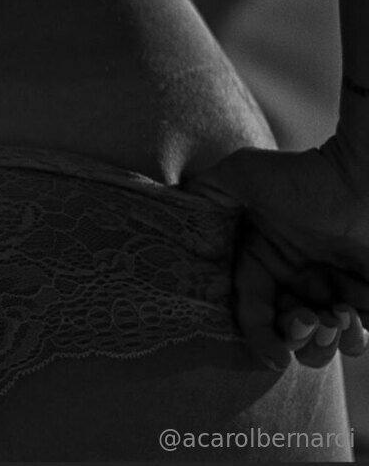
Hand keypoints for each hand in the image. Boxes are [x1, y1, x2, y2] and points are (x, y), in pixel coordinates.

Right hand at [182, 137, 368, 368]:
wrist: (366, 175)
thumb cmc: (306, 175)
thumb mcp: (241, 172)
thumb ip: (205, 189)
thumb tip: (174, 207)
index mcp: (260, 256)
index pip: (249, 308)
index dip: (257, 335)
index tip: (274, 353)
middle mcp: (293, 277)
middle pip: (282, 331)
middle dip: (292, 339)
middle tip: (307, 324)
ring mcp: (331, 288)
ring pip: (318, 343)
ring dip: (321, 347)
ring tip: (333, 322)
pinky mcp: (367, 297)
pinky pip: (355, 337)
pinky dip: (352, 341)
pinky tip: (351, 322)